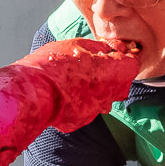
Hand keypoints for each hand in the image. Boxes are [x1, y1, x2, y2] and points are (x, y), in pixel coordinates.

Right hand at [0, 38, 140, 133]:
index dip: (123, 56)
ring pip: (102, 97)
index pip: (133, 64)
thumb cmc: (53, 64)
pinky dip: (77, 100)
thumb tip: (112, 48)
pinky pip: (85, 107)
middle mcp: (110, 95)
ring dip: (94, 88)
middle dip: (110, 73)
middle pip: (119, 83)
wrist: (31, 92)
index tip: (112, 53)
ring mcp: (95, 110)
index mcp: (114, 72)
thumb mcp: (78, 45)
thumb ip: (101, 47)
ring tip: (72, 78)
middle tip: (89, 64)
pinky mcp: (80, 120)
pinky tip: (63, 92)